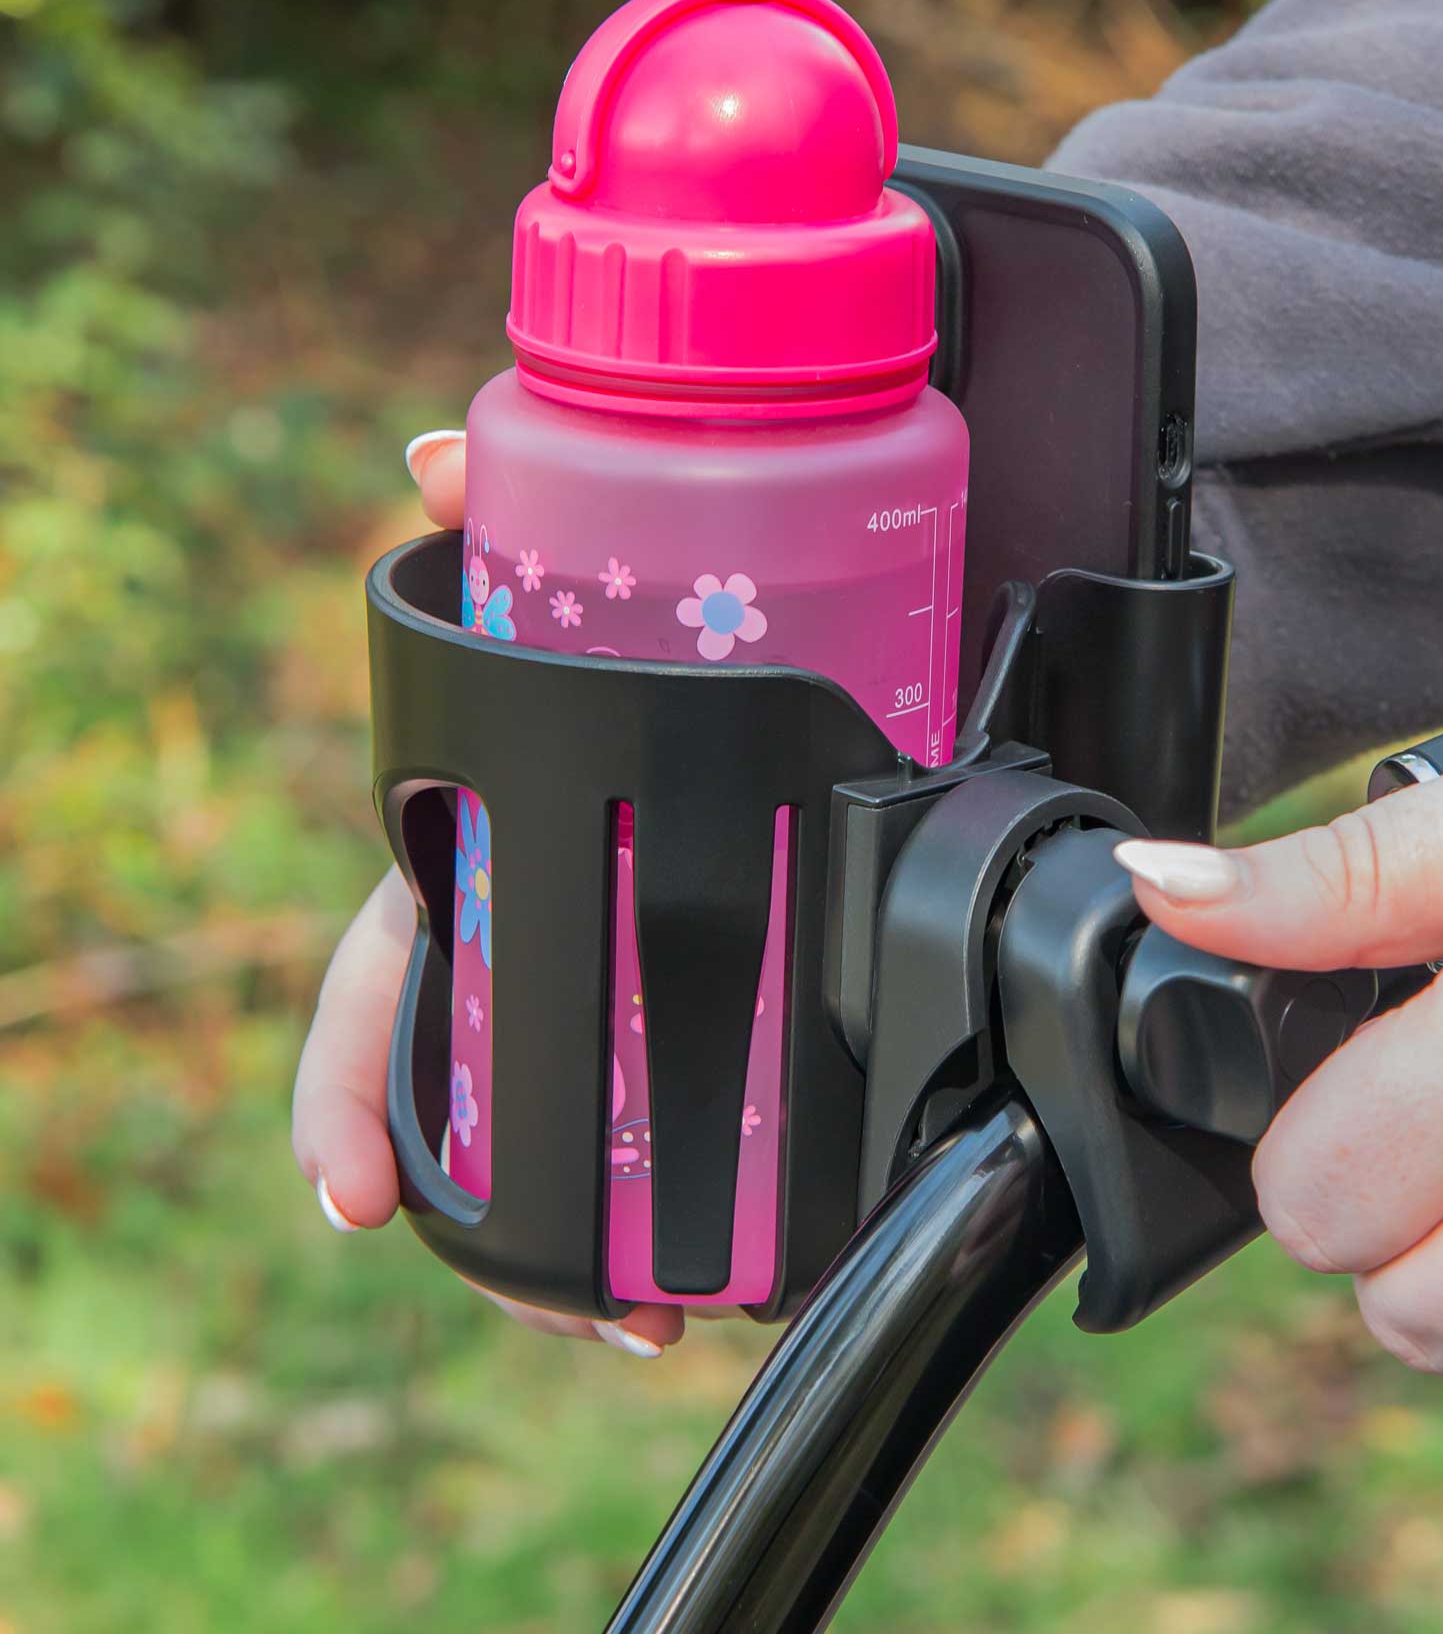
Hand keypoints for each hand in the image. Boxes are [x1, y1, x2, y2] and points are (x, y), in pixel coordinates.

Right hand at [290, 429, 682, 1358]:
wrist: (760, 625)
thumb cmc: (631, 621)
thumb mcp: (562, 578)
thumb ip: (497, 514)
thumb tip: (427, 458)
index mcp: (473, 856)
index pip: (382, 982)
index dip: (349, 1091)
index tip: (348, 1201)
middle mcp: (531, 926)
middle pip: (493, 1105)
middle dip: (516, 1229)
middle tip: (596, 1312)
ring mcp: (614, 957)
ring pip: (584, 1127)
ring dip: (615, 1234)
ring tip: (670, 1319)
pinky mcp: (707, 969)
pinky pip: (686, 1091)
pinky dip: (708, 1173)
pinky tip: (751, 1238)